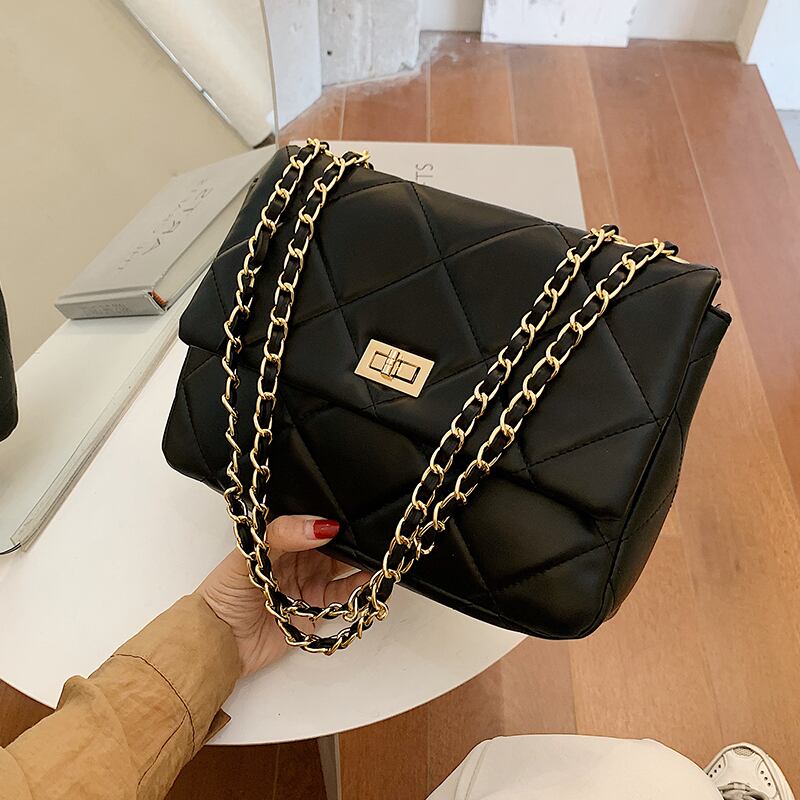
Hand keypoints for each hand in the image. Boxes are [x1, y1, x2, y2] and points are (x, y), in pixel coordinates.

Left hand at [196, 516, 368, 675]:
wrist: (218, 644)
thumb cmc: (223, 594)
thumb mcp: (248, 555)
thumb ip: (281, 535)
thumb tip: (320, 526)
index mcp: (279, 539)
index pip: (310, 521)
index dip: (330, 514)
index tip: (351, 508)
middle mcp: (297, 558)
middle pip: (331, 542)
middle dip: (350, 535)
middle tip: (371, 527)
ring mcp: (308, 583)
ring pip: (342, 566)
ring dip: (359, 560)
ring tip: (378, 551)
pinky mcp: (317, 609)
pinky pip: (344, 595)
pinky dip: (360, 587)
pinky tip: (370, 577)